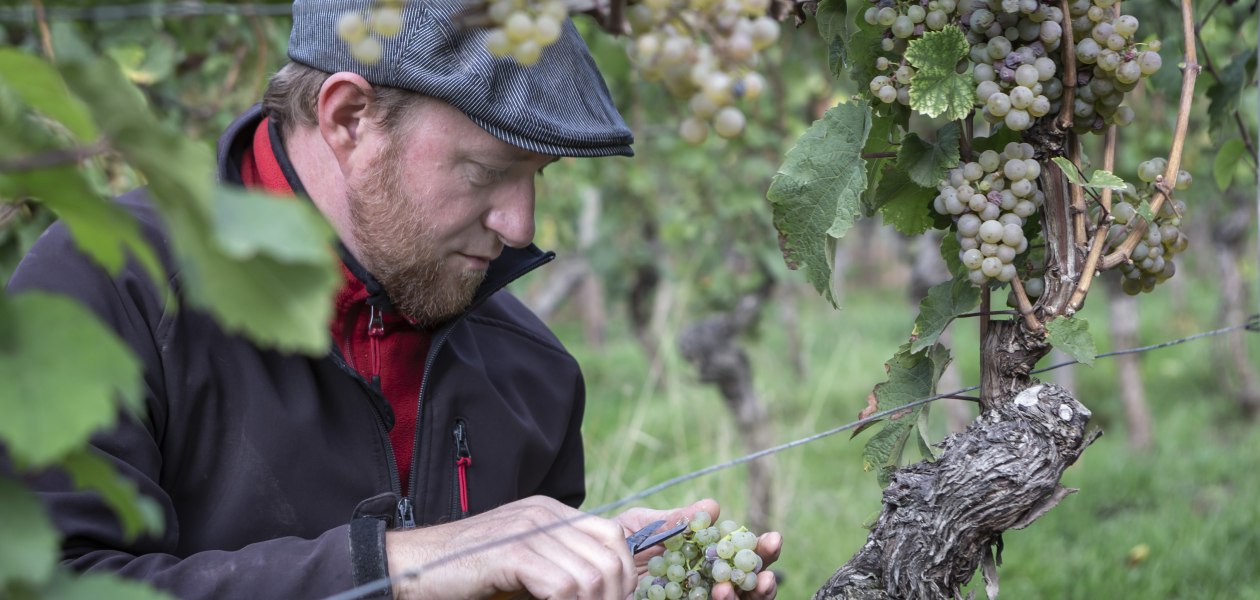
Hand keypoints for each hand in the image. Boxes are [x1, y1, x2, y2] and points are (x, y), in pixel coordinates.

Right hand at [385, 496, 636, 599]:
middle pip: (609, 556)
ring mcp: (527, 529)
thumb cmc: (467, 573)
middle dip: (612, 596)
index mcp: (551, 512)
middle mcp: (544, 513)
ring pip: (590, 576)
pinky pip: (561, 586)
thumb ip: (558, 566)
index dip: (624, 574)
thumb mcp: (523, 563)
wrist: (413, 566)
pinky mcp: (511, 552)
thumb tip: (601, 590)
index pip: (612, 535)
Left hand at [614, 499, 781, 599]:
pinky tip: (717, 594)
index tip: (771, 538)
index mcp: (702, 559)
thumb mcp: (640, 528)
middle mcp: (705, 585)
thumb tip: (713, 504)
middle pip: (745, 586)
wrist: (583, 565)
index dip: (759, 550)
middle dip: (761, 579)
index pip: (740, 556)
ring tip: (728, 587)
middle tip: (764, 572)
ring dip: (741, 597)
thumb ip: (674, 521)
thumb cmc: (614, 546)